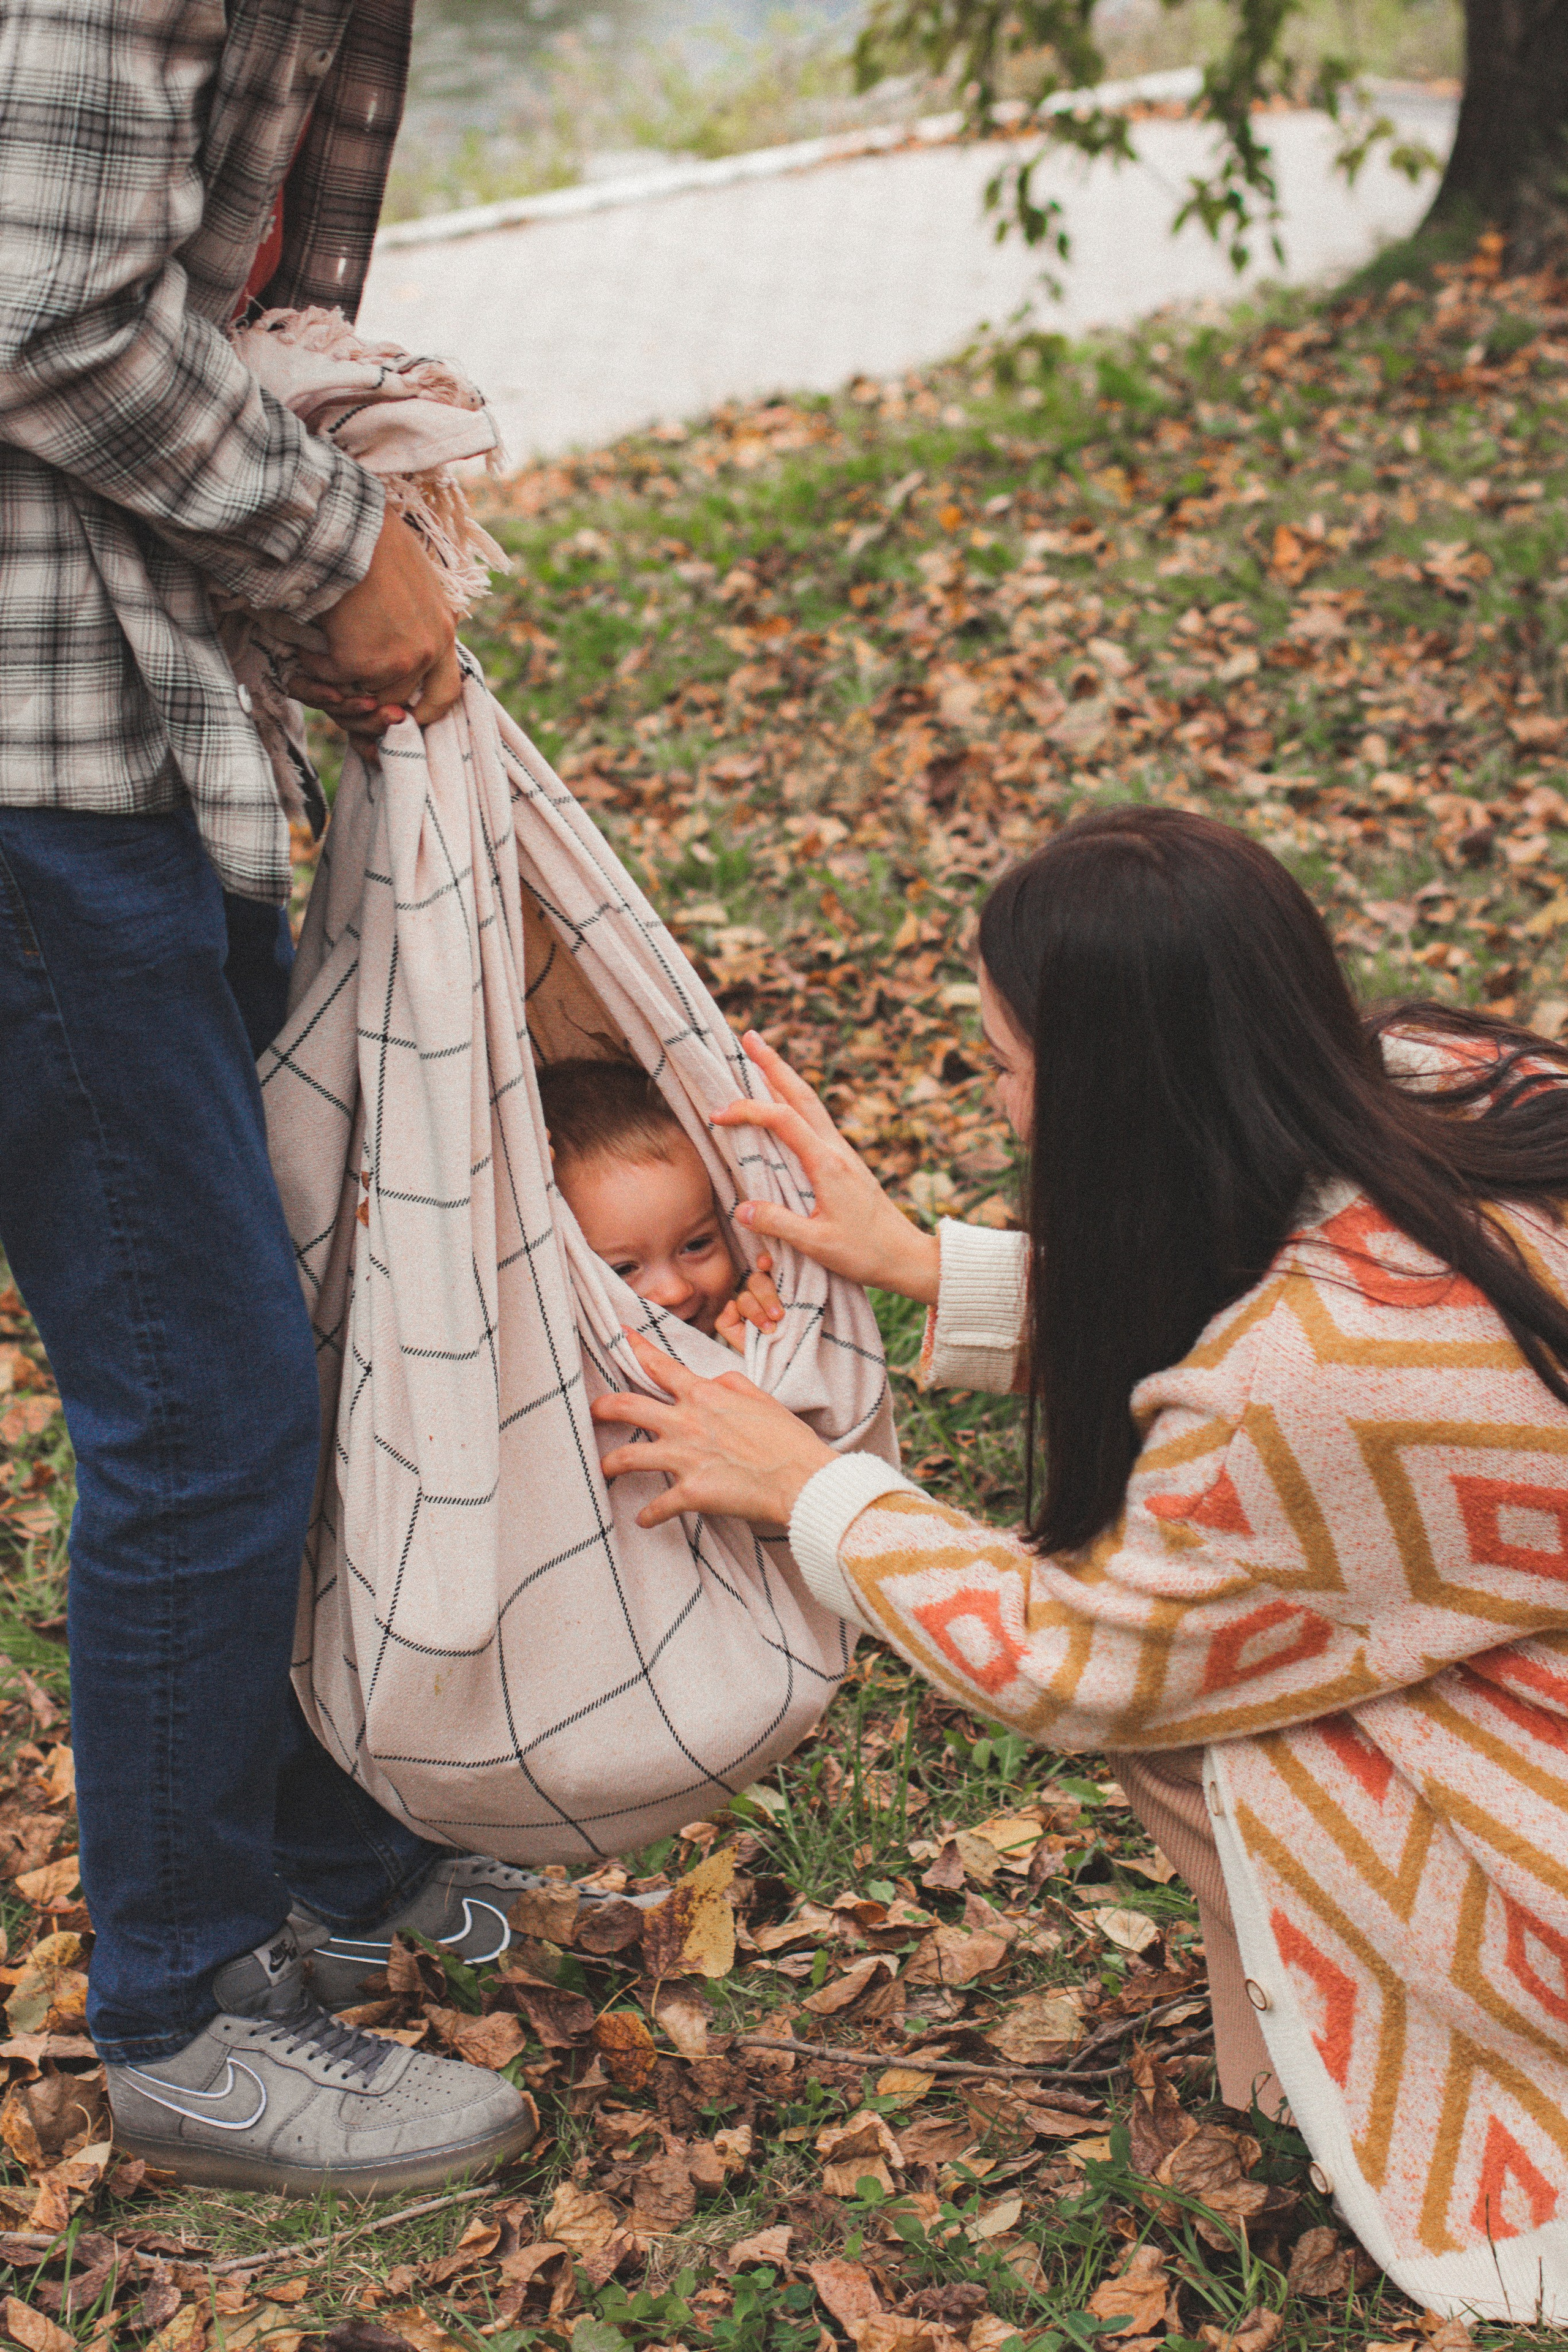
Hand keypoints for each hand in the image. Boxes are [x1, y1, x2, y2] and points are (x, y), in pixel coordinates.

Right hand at [287, 508, 461, 737]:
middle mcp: (426, 652)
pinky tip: (305, 640)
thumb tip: (402, 636)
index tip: (400, 719)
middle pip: (398, 705)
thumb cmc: (372, 541)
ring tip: (319, 657)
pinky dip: (312, 665)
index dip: (423, 715)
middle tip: (339, 694)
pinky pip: (329, 680)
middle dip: (366, 707)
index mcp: (443, 632)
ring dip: (336, 686)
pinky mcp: (359, 662)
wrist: (346, 524)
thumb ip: (417, 615)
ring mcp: (396, 661)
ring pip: (362, 700)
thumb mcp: (414, 579)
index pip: (446, 695)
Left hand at [592, 1328, 834, 1527]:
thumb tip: (715, 1381)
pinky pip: (657, 1506)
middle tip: (592, 1409)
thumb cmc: (788, 1439)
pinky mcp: (690, 1493)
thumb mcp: (761, 1398)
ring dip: (610, 1463)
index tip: (620, 1336)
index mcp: (704, 1395)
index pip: (660, 1365)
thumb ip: (731, 1384)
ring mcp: (685, 1458)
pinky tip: (643, 1520)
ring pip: (628, 1457)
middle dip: (602, 1406)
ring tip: (604, 1469)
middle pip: (627, 1407)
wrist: (802, 1479)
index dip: (636, 1347)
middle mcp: (687, 1422)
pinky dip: (648, 1515)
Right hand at [711, 1033, 941, 1304]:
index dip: (748, 1110)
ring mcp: (842, 1152)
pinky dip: (795, 1101)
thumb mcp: (817, 1243)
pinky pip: (815, 1120)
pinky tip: (785, 1102)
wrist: (905, 1256)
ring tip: (762, 1056)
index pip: (783, 1120)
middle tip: (749, 1035)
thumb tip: (741, 1208)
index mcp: (827, 1163)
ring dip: (785, 1077)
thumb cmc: (864, 1252)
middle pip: (802, 1094)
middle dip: (773, 1063)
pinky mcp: (844, 1161)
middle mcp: (836, 1149)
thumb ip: (778, 1223)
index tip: (717, 1115)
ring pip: (811, 1103)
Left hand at [714, 1251, 782, 1352]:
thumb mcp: (745, 1342)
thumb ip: (728, 1325)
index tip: (769, 1329)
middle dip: (762, 1306)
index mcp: (748, 1306)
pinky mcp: (787, 1278)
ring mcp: (772, 1284)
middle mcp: (758, 1294)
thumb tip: (730, 1303)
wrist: (796, 1352)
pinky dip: (764, 1259)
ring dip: (769, 1295)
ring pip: (760, 1280)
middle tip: (776, 1320)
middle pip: (752, 1289)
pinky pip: (769, 1263)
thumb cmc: (771, 1348)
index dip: (754, 1313)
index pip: (743, 1302)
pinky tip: (765, 1262)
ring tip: (780, 1313)